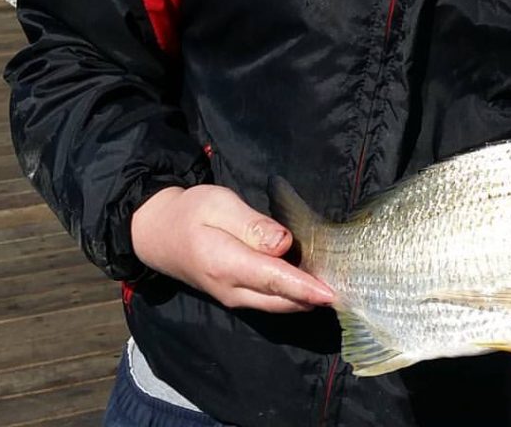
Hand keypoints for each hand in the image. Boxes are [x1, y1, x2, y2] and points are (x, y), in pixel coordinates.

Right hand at [130, 185, 335, 312]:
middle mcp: (232, 288)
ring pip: (277, 304)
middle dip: (314, 297)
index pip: (274, 279)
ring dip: (306, 299)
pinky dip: (293, 297)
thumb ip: (252, 226)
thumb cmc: (191, 212)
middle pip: (281, 299)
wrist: (158, 233)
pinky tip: (313, 285)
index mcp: (226, 263)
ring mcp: (234, 296)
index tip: (332, 292)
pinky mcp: (237, 295)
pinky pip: (270, 301)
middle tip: (351, 288)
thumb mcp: (219, 205)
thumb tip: (283, 244)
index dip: (305, 287)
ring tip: (339, 288)